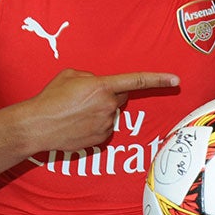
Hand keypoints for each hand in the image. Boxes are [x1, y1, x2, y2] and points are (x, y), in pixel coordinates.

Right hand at [22, 68, 178, 153]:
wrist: (37, 126)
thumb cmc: (51, 98)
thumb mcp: (70, 75)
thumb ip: (92, 77)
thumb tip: (100, 84)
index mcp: (102, 86)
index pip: (137, 81)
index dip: (159, 79)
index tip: (176, 80)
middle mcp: (108, 106)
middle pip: (121, 97)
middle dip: (110, 95)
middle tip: (87, 97)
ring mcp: (106, 124)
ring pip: (111, 113)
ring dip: (100, 111)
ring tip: (75, 112)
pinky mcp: (101, 139)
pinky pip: (105, 128)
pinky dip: (95, 125)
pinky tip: (77, 124)